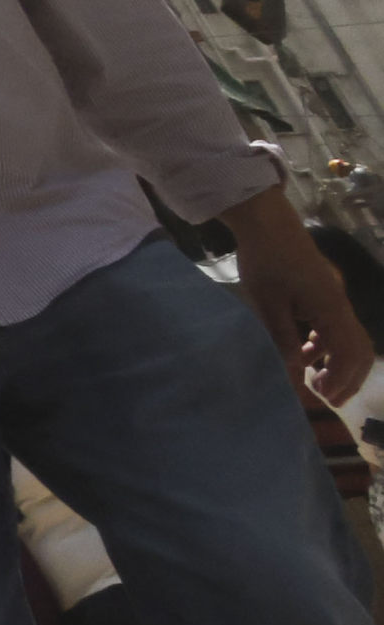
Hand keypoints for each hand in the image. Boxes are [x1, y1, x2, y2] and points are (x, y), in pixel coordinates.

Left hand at [231, 205, 378, 407]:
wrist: (268, 225)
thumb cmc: (265, 262)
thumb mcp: (267, 304)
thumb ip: (283, 338)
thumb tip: (294, 372)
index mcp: (331, 308)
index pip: (348, 353)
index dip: (340, 379)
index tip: (324, 398)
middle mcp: (341, 305)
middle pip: (359, 349)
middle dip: (348, 377)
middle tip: (327, 399)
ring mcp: (336, 299)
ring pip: (350, 339)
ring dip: (337, 363)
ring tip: (315, 382)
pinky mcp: (326, 294)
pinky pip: (336, 327)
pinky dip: (326, 345)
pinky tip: (305, 353)